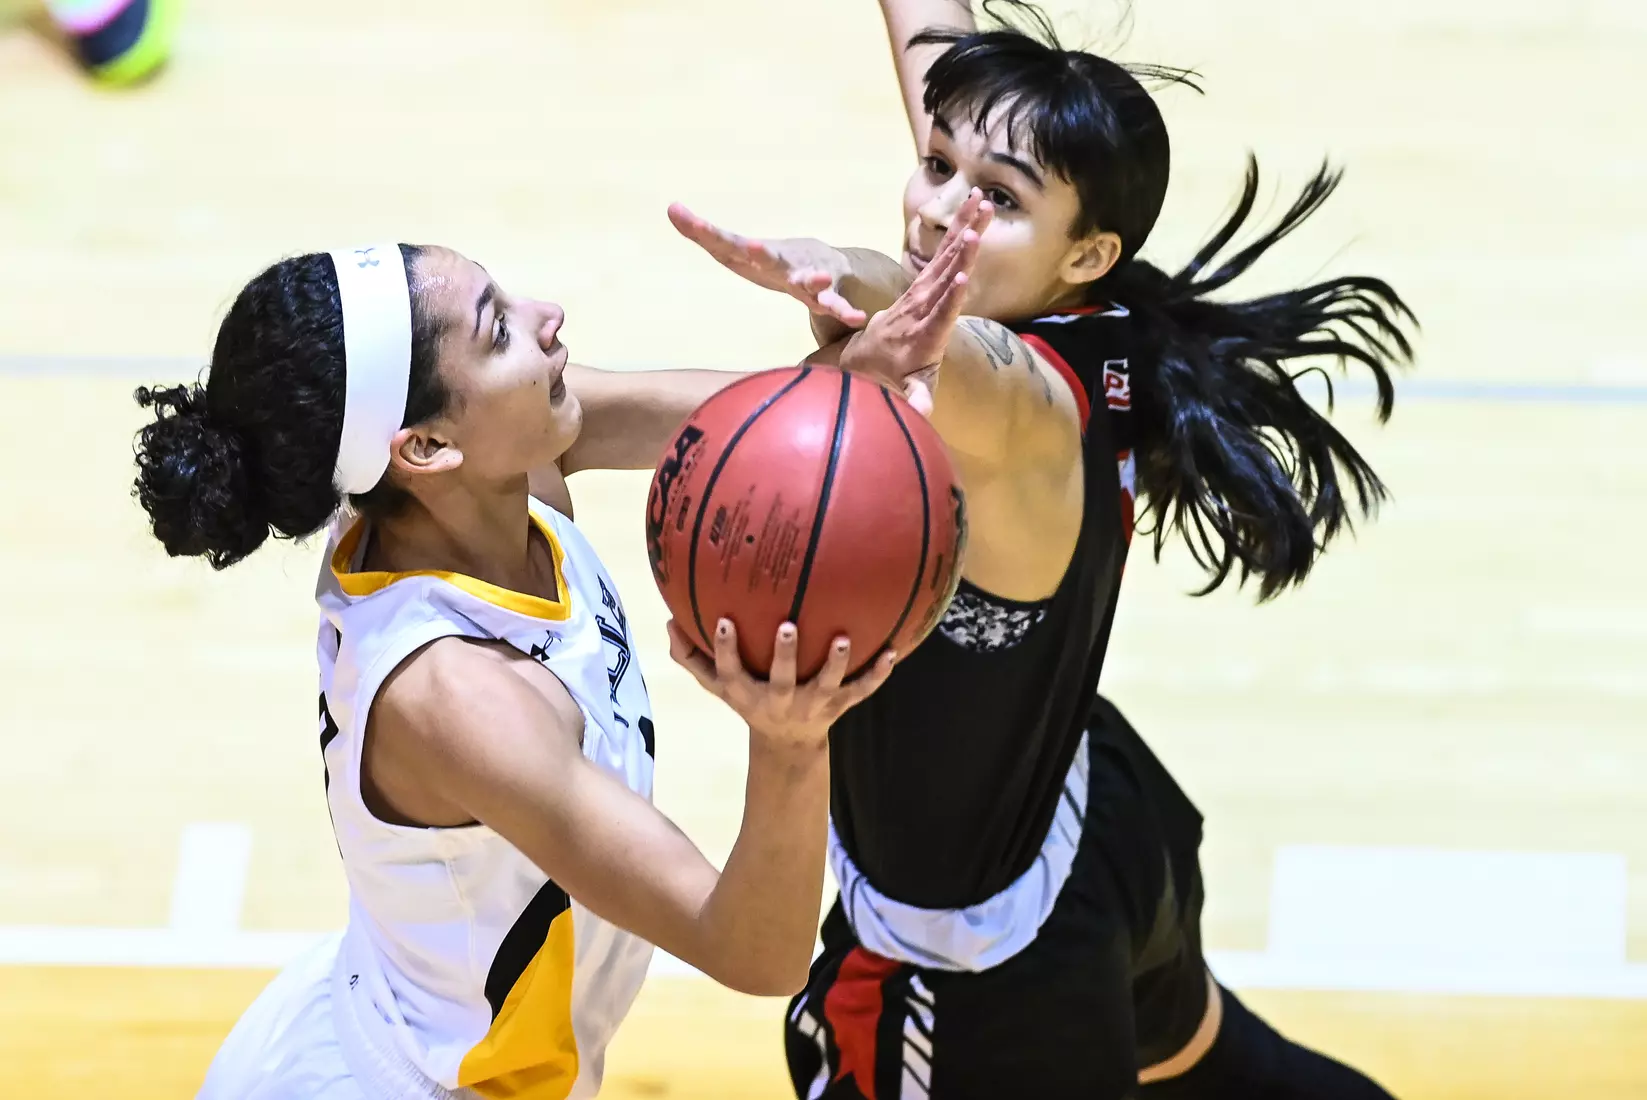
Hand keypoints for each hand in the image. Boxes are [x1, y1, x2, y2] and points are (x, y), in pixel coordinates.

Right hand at [667, 618, 895, 750]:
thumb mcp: (717, 684)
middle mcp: (780, 700)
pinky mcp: (839, 706)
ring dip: (835, 664)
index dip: (725, 649)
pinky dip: (877, 674)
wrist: (787, 744)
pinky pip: (861, 691)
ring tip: (843, 638)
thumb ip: (690, 656)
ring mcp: (813, 705)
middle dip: (785, 655)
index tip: (724, 621)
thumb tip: (670, 621)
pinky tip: (892, 651)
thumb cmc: (748, 697)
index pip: (730, 671)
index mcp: (748, 692)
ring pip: (826, 685)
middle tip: (788, 626)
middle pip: (782, 679)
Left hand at [668, 204, 868, 329]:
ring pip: (811, 280)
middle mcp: (782, 260)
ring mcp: (808, 275)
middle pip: (768, 259)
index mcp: (756, 253)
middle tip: (752, 247)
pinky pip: (837, 305)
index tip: (684, 218)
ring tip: (818, 279)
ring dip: (814, 280)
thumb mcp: (736, 252)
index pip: (726, 244)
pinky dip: (845, 310)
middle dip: (761, 254)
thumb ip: (705, 234)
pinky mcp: (830, 293)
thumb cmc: (772, 261)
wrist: (828, 264)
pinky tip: (858, 318)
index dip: (705, 234)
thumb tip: (670, 207)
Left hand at [839, 190, 992, 415]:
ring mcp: (920, 292)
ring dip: (964, 228)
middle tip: (977, 227)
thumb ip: (916, 399)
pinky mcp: (923, 282)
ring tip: (983, 202)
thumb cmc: (890, 379)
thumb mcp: (905, 392)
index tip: (959, 280)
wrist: (860, 359)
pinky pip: (942, 254)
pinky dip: (958, 231)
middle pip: (943, 276)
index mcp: (921, 335)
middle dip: (961, 252)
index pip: (937, 314)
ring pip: (944, 256)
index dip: (949, 298)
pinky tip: (975, 211)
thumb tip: (922, 413)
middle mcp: (920, 309)